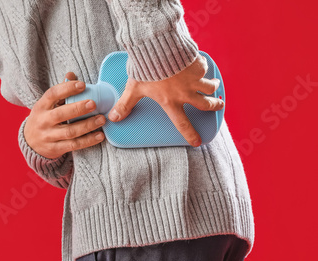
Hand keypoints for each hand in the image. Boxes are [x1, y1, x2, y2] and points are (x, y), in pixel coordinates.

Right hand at [24, 72, 105, 158]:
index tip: (82, 85)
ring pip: (69, 131)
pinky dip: (88, 141)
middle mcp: (43, 121)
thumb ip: (60, 91)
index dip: (67, 88)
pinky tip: (100, 135)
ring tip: (101, 119)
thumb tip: (71, 74)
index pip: (52, 94)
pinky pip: (74, 145)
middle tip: (94, 103)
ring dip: (87, 125)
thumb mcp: (47, 104)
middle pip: (61, 114)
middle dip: (78, 108)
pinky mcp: (55, 149)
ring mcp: (49, 136)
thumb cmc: (44, 118)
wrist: (30, 143)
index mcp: (41, 106)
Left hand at [108, 55, 223, 146]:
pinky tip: (201, 65)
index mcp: (170, 101)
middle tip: (218, 105)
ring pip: (209, 87)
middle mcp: (186, 93)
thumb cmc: (145, 68)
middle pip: (205, 104)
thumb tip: (113, 118)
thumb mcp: (133, 88)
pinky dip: (204, 68)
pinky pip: (204, 68)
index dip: (190, 134)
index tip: (198, 142)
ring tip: (214, 85)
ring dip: (213, 87)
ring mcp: (194, 78)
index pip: (182, 123)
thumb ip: (125, 104)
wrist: (157, 47)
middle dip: (214, 106)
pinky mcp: (197, 64)